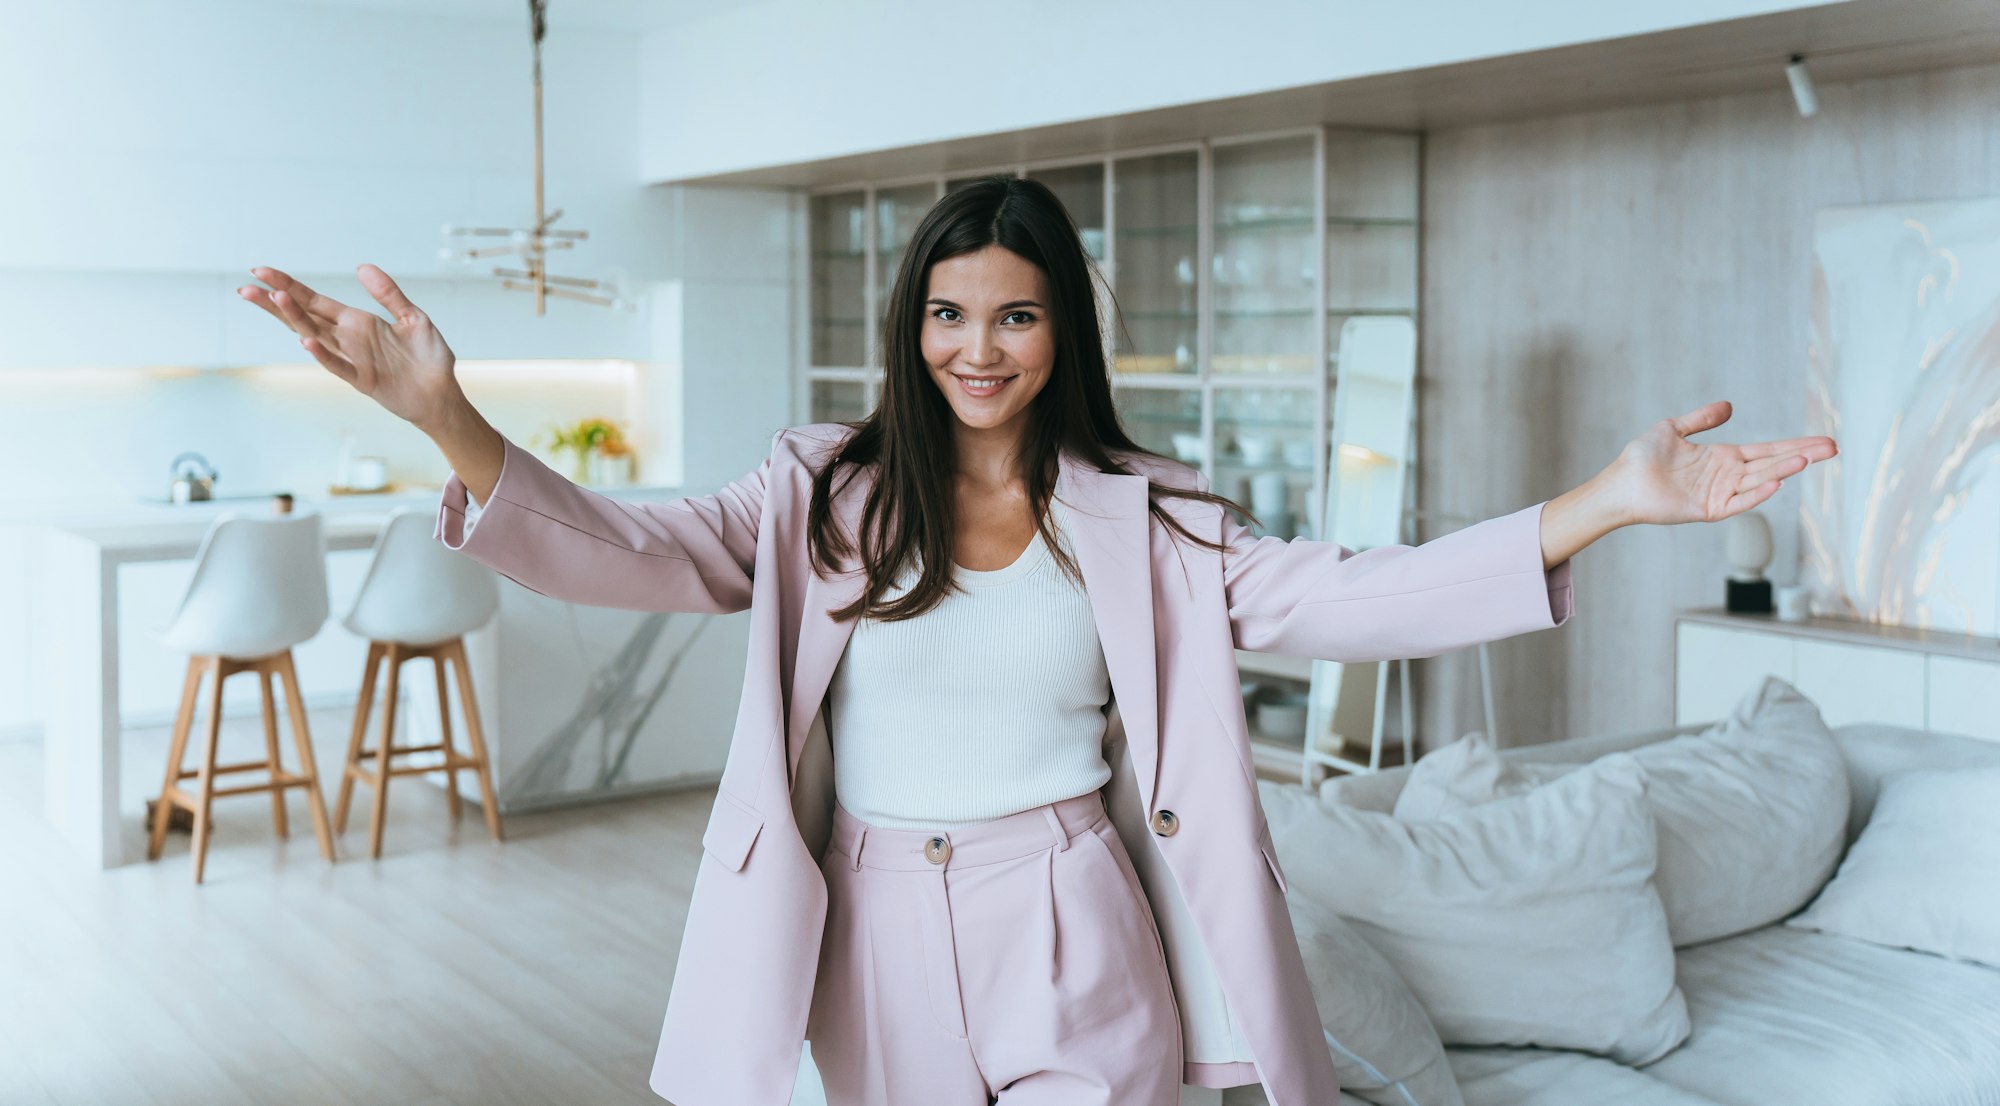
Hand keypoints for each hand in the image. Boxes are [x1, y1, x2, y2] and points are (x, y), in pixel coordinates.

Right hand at [238, 264, 463, 432]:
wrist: (443, 394)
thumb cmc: (428, 358)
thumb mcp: (412, 317)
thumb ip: (388, 294)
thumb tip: (361, 267)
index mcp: (356, 322)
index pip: (314, 301)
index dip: (288, 286)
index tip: (260, 272)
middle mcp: (348, 339)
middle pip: (304, 316)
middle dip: (276, 301)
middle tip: (246, 287)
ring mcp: (353, 360)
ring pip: (315, 337)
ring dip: (295, 318)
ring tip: (274, 299)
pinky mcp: (364, 381)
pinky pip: (339, 366)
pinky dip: (323, 354)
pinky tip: (306, 341)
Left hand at [1602, 400, 1837, 526]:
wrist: (1620, 482)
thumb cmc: (1641, 458)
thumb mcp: (1673, 429)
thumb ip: (1702, 419)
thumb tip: (1729, 406)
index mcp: (1723, 458)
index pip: (1767, 451)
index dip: (1795, 446)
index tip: (1823, 442)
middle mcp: (1727, 476)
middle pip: (1772, 465)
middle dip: (1802, 456)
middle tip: (1833, 448)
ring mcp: (1720, 494)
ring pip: (1759, 481)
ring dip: (1783, 471)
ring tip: (1807, 459)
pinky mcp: (1708, 510)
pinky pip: (1738, 503)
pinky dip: (1757, 494)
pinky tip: (1776, 483)